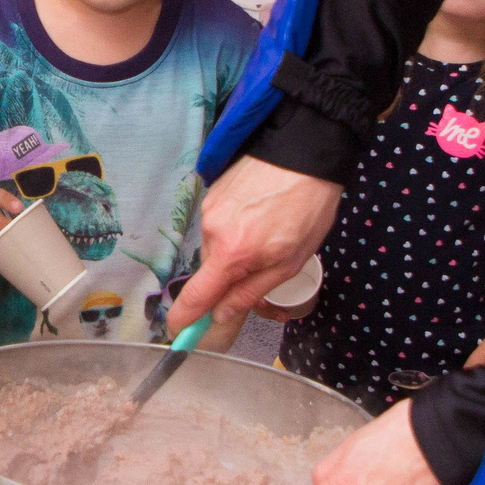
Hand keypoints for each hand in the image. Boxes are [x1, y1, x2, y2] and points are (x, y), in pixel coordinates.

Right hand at [168, 158, 342, 337]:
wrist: (304, 150)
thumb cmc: (307, 209)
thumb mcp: (290, 262)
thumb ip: (251, 292)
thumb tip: (221, 315)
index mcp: (231, 254)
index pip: (195, 296)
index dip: (184, 319)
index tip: (177, 334)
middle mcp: (211, 231)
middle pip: (210, 272)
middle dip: (230, 278)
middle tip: (265, 267)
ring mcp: (208, 208)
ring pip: (215, 247)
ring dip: (235, 251)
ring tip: (268, 232)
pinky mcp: (212, 192)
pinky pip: (217, 224)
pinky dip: (234, 229)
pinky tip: (259, 215)